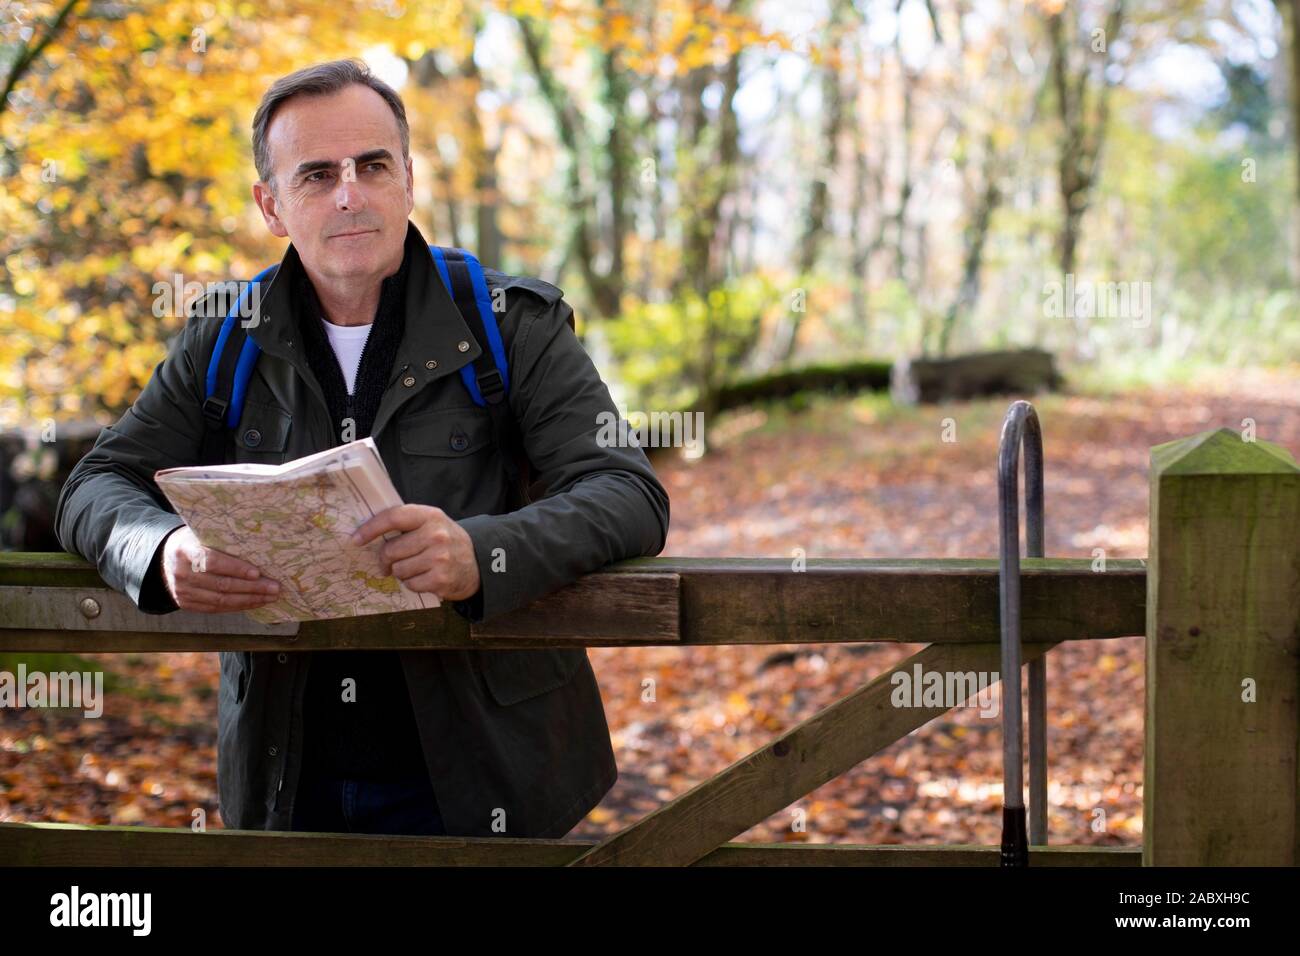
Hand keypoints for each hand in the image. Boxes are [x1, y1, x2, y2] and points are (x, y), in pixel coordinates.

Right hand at [160, 525, 281, 612]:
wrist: (164, 557)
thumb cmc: (194, 542)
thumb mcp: (202, 534)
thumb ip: (222, 541)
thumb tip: (260, 547)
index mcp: (185, 551)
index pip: (213, 562)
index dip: (236, 568)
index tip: (257, 573)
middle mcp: (181, 573)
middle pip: (221, 584)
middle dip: (252, 588)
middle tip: (275, 587)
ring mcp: (182, 591)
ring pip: (220, 600)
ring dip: (249, 600)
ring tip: (270, 597)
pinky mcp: (186, 604)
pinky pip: (215, 609)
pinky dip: (237, 607)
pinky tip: (254, 603)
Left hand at [350, 504, 480, 600]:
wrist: (479, 563)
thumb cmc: (446, 542)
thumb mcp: (432, 524)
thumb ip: (407, 524)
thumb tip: (366, 533)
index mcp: (430, 516)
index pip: (394, 517)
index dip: (371, 528)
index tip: (355, 539)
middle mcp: (436, 535)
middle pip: (391, 550)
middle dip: (386, 559)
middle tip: (390, 562)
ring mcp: (439, 558)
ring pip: (398, 570)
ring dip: (402, 572)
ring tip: (416, 568)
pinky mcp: (440, 579)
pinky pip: (410, 584)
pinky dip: (413, 583)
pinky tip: (425, 577)